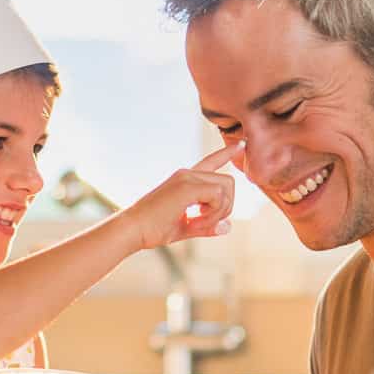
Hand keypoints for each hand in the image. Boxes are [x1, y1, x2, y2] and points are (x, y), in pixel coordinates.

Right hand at [116, 142, 239, 250]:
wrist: (132, 229)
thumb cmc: (153, 229)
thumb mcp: (186, 228)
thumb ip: (208, 227)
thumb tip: (228, 227)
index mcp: (185, 180)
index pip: (210, 162)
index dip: (226, 153)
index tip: (241, 144)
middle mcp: (187, 174)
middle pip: (228, 181)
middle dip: (225, 207)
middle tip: (204, 224)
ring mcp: (187, 177)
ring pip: (226, 188)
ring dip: (218, 211)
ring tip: (196, 223)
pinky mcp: (187, 186)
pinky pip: (218, 196)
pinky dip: (213, 213)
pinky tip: (195, 221)